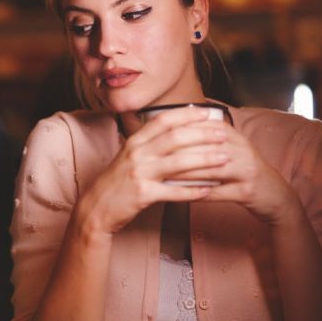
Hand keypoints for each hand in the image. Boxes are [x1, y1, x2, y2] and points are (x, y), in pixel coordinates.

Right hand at [75, 106, 230, 234]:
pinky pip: (174, 191)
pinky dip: (193, 191)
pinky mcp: (143, 194)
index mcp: (134, 141)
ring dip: (205, 160)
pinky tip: (208, 190)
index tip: (207, 114)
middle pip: (175, 138)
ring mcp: (139, 173)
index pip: (163, 120)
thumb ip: (148, 142)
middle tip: (223, 135)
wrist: (96, 207)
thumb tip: (174, 130)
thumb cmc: (116, 181)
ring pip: (179, 163)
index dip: (187, 115)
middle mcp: (137, 153)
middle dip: (203, 135)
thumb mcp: (128, 155)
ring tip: (225, 159)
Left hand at [169, 121, 301, 225]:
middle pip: (206, 145)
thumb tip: (173, 132)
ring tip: (163, 176)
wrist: (276, 195)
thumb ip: (206, 140)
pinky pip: (219, 192)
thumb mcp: (229, 150)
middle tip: (154, 156)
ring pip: (211, 169)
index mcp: (234, 136)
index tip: (157, 135)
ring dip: (186, 173)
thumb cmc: (244, 171)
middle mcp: (242, 149)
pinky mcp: (247, 190)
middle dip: (178, 151)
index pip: (204, 126)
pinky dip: (199, 193)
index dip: (180, 129)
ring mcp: (246, 169)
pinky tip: (182, 195)